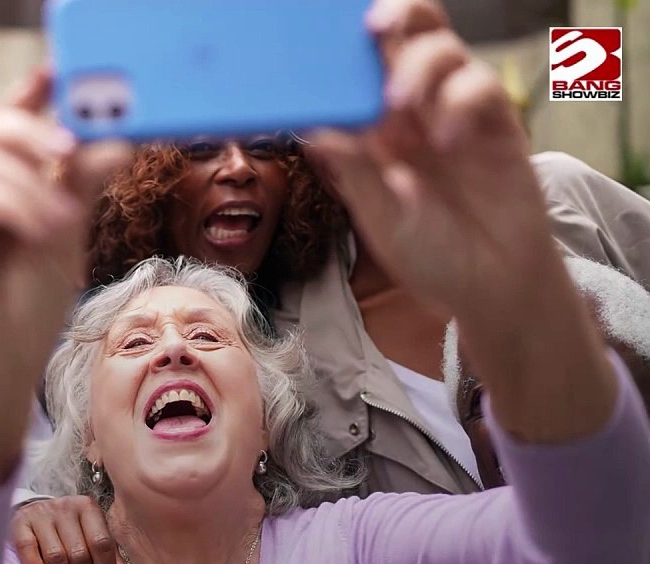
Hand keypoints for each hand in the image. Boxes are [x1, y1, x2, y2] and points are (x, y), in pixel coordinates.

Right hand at [0, 68, 130, 486]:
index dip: (32, 92)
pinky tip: (35, 233)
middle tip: (68, 150)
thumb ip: (80, 184)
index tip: (57, 71)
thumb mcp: (69, 235)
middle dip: (35, 130)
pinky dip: (10, 206)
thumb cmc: (31, 306)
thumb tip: (114, 139)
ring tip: (62, 224)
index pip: (17, 123)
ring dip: (32, 187)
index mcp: (11, 183)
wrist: (3, 359)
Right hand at [12, 497, 137, 563]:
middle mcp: (65, 508)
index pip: (101, 544)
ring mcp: (40, 514)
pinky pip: (28, 550)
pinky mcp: (19, 523)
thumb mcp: (95, 543)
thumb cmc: (72, 533)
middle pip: (79, 554)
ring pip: (56, 557)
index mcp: (88, 509)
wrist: (36, 514)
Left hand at [307, 0, 615, 442]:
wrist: (490, 289)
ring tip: (402, 105)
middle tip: (372, 28)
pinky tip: (449, 140)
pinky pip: (480, 88)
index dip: (339, 45)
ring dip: (419, 65)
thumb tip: (313, 127)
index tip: (316, 38)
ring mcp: (455, 113)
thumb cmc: (430, 252)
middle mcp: (414, 111)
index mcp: (374, 127)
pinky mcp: (496, 126)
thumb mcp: (379, 216)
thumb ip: (353, 169)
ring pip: (444, 47)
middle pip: (407, 33)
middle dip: (391, 16)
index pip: (355, 67)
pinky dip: (461, 102)